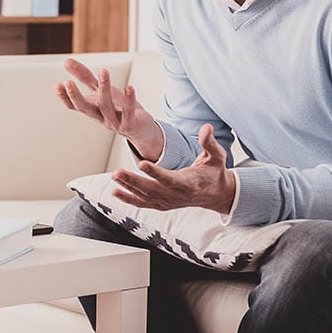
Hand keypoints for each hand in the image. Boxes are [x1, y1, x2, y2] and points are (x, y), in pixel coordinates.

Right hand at [55, 58, 163, 159]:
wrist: (140, 128)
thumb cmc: (117, 107)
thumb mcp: (99, 91)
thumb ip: (84, 77)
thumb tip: (66, 62)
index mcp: (92, 110)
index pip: (74, 105)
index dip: (65, 96)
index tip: (58, 84)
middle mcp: (100, 117)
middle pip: (85, 108)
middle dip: (76, 96)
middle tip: (68, 82)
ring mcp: (114, 122)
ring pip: (106, 106)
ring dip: (104, 88)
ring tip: (103, 71)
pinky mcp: (129, 124)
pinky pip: (128, 112)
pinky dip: (129, 100)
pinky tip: (129, 87)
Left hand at [111, 123, 235, 212]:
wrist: (216, 195)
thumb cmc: (214, 172)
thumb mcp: (217, 156)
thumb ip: (210, 143)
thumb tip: (206, 127)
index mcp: (189, 183)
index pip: (170, 178)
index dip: (156, 173)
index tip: (141, 163)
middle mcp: (177, 195)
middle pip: (152, 189)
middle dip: (133, 181)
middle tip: (117, 172)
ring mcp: (168, 202)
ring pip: (145, 197)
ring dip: (128, 187)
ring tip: (114, 175)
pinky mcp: (163, 204)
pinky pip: (143, 204)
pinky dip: (129, 199)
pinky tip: (115, 192)